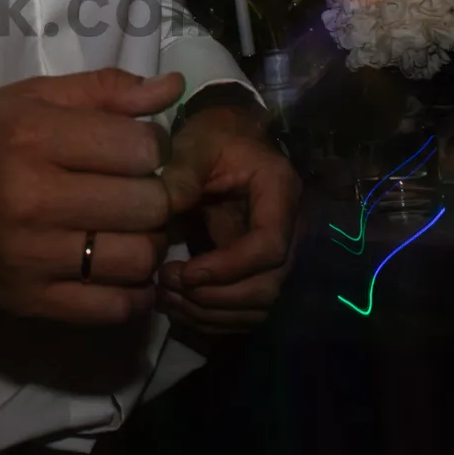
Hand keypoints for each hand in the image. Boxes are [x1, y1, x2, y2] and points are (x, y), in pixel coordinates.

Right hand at [0, 67, 183, 325]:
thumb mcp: (28, 98)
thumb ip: (104, 91)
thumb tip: (173, 88)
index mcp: (33, 137)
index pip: (139, 147)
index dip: (151, 146)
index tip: (134, 150)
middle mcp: (33, 198)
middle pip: (147, 204)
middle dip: (155, 194)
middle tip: (136, 190)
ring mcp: (32, 257)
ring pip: (139, 258)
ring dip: (147, 242)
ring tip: (126, 228)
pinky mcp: (30, 302)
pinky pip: (113, 307)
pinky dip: (132, 291)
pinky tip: (118, 268)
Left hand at [157, 104, 300, 334]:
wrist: (225, 140)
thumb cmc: (211, 136)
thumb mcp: (195, 142)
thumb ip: (182, 171)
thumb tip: (165, 207)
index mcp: (279, 191)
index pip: (270, 246)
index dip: (229, 267)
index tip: (187, 272)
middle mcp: (288, 229)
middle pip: (267, 286)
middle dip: (215, 297)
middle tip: (167, 285)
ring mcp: (275, 255)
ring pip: (257, 307)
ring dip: (210, 314)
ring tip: (165, 297)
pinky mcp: (257, 271)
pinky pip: (244, 311)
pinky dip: (211, 318)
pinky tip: (176, 306)